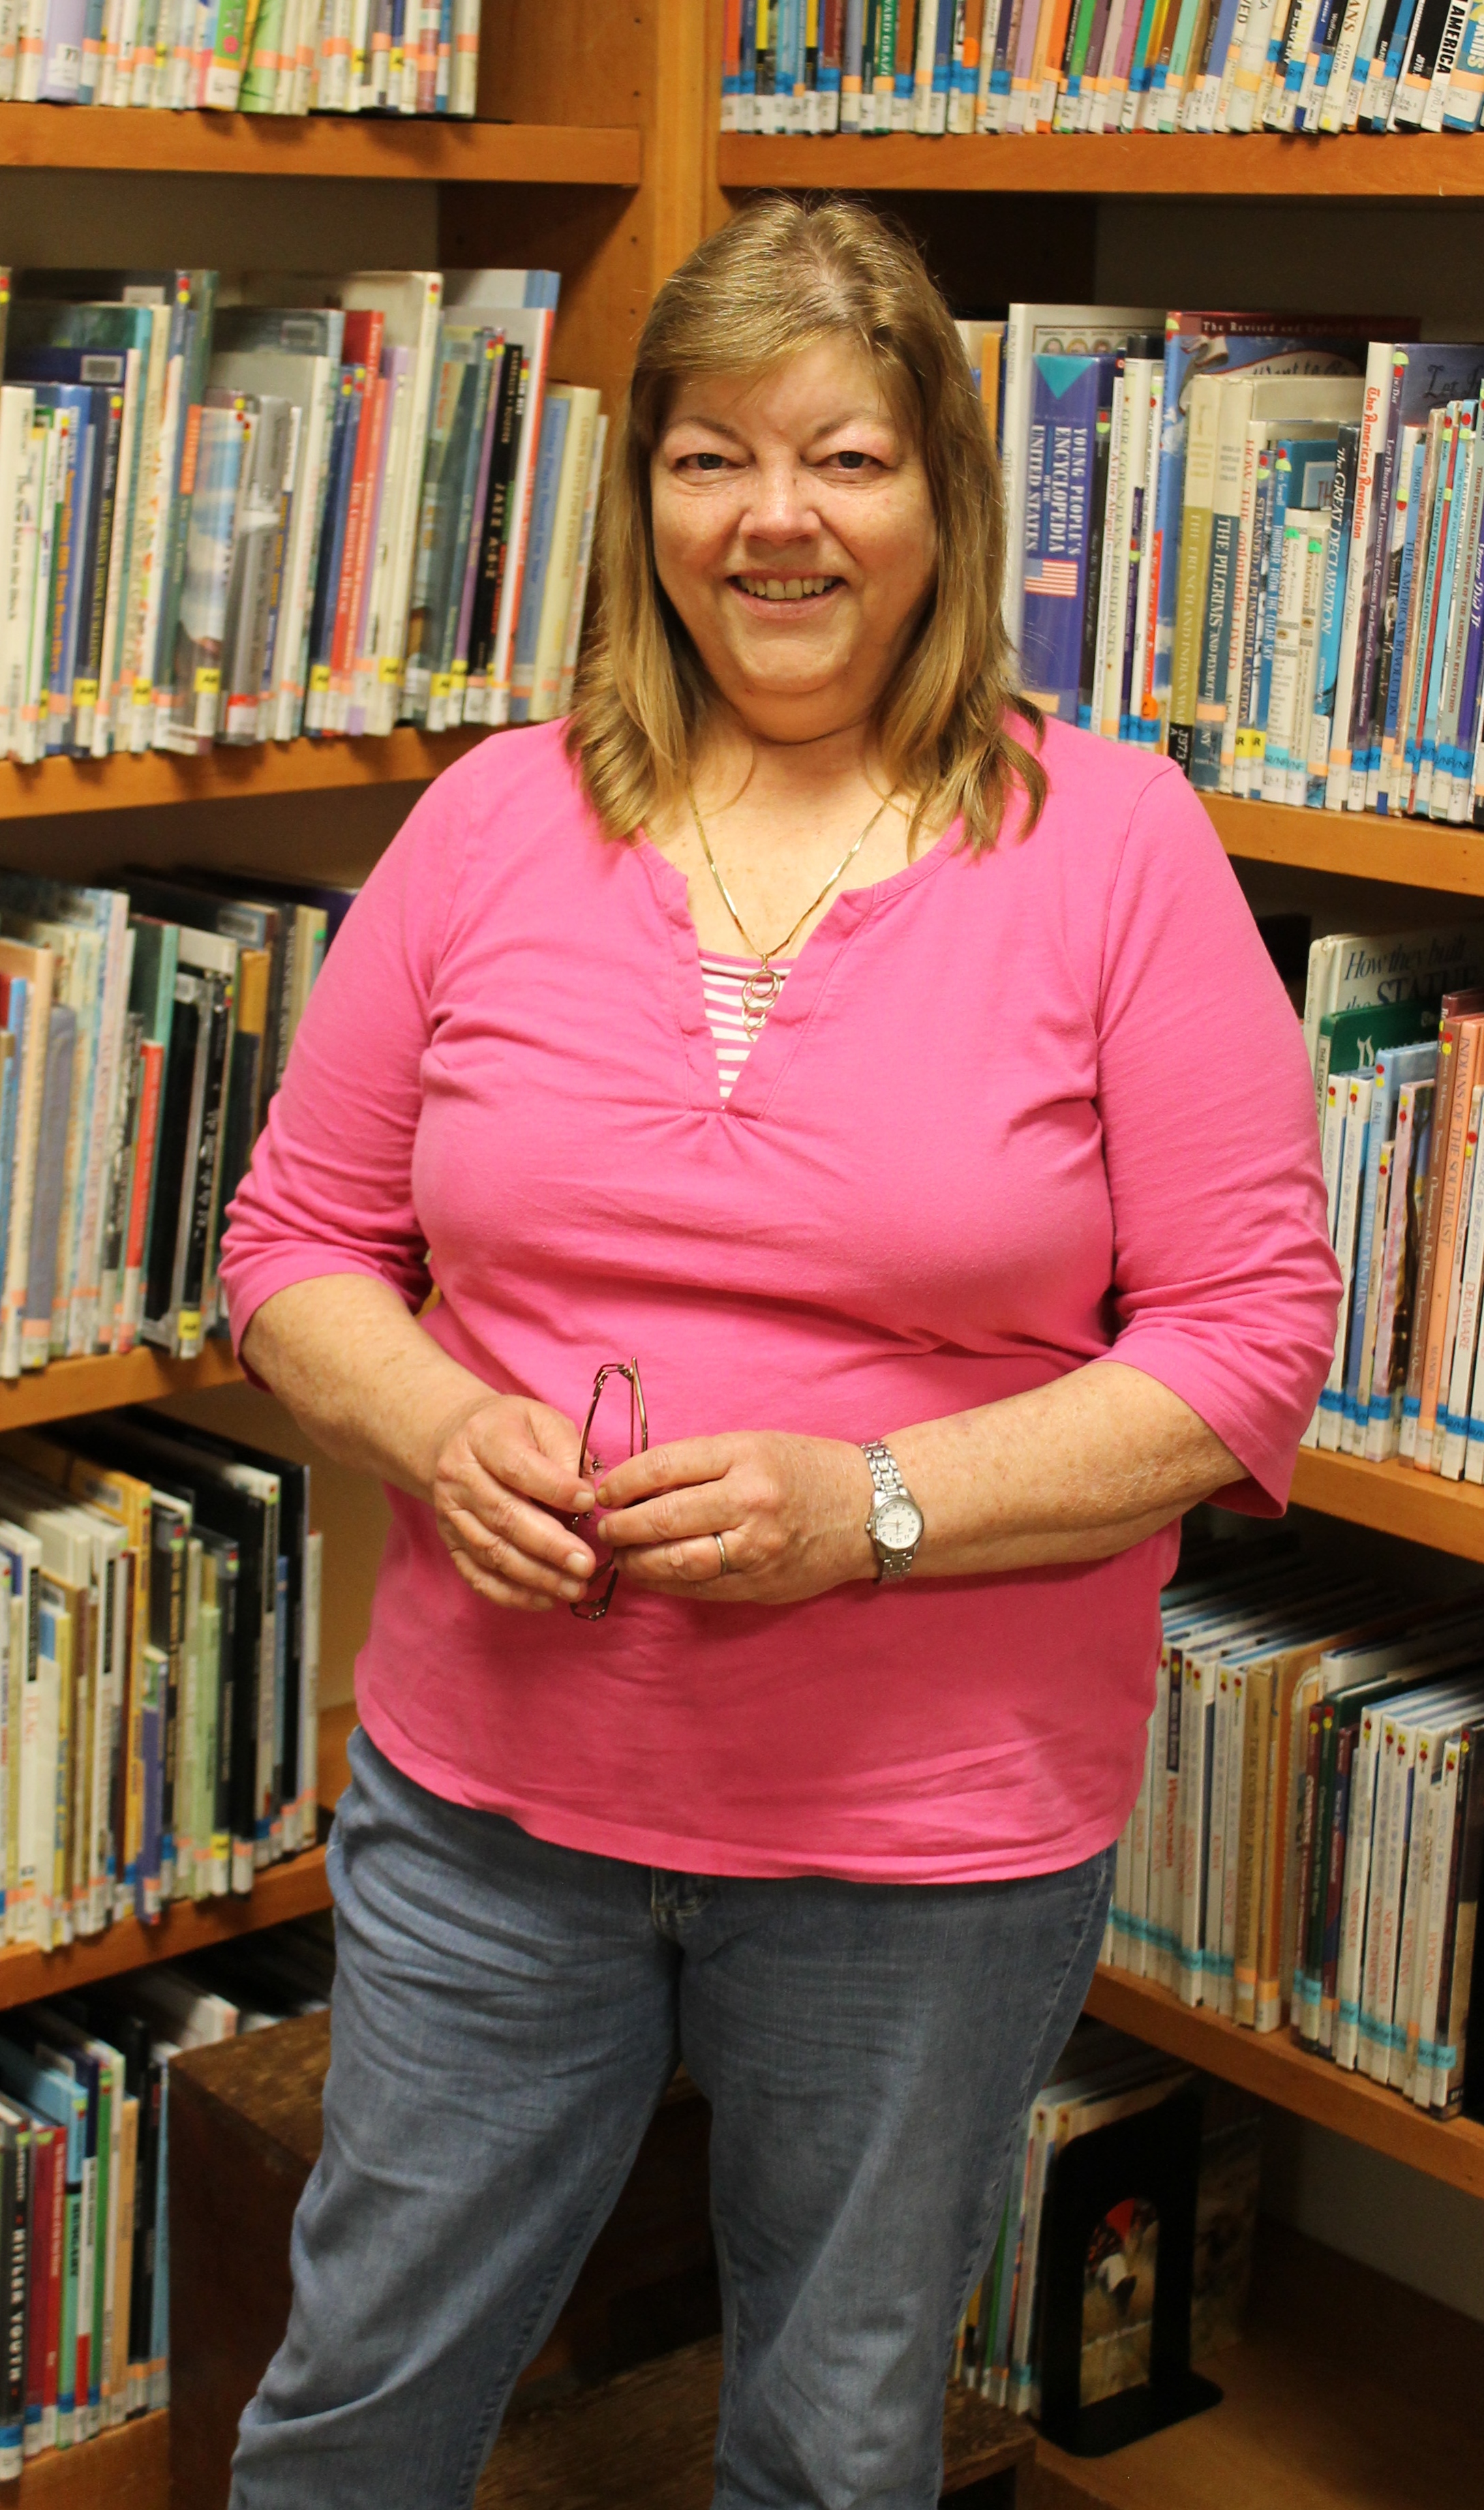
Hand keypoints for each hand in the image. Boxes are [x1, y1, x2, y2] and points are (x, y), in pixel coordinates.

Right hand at [431, 1392, 598, 1612]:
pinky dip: (512, 1594)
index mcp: (483, 1437)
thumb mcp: (543, 1421)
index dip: (555, 1488)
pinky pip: (478, 1576)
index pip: (518, 1467)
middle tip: (586, 1564)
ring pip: (493, 1551)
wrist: (458, 1441)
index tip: (589, 1502)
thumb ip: (567, 1451)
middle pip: (505, 1516)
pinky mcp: (451, 1543)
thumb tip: (588, 1494)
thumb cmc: (514, 1432)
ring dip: (537, 1576)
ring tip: (575, 1588)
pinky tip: (546, 1599)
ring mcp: (451, 1514)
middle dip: (550, 1545)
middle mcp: (459, 1476)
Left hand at [594, 1432, 877, 1605]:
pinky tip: (650, 1574)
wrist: (872, 1511)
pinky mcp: (760, 1584)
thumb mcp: (754, 1446)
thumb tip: (636, 1486)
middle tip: (604, 1527)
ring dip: (636, 1561)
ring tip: (621, 1555)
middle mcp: (749, 1502)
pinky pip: (699, 1588)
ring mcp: (756, 1548)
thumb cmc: (807, 1471)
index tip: (605, 1491)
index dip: (623, 1482)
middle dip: (621, 1527)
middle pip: (663, 1519)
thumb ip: (701, 1465)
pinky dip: (665, 1583)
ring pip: (675, 1561)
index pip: (663, 1468)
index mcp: (745, 1457)